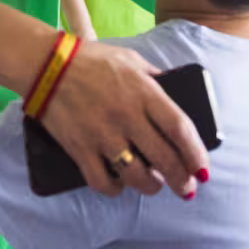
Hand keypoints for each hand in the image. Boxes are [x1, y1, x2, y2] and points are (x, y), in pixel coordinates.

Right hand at [39, 41, 207, 199]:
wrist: (46, 65)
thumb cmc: (91, 59)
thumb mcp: (131, 60)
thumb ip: (154, 78)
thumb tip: (175, 92)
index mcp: (144, 92)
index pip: (180, 128)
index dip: (196, 154)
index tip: (202, 169)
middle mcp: (126, 116)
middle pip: (164, 158)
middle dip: (181, 179)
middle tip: (187, 188)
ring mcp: (102, 135)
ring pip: (136, 176)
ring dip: (151, 186)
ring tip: (154, 185)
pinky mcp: (79, 148)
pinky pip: (102, 181)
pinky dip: (114, 189)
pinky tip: (120, 185)